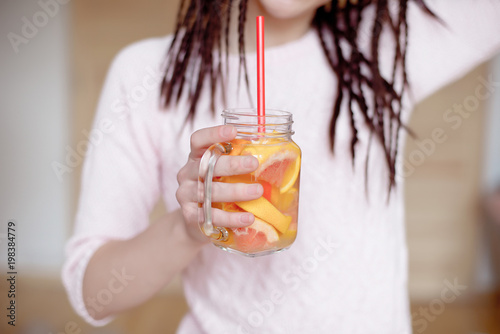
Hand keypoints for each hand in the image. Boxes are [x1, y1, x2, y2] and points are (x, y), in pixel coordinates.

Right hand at [176, 125, 262, 242]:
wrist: (195, 223)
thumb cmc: (215, 190)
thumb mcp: (221, 174)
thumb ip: (235, 163)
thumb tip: (270, 155)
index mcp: (196, 157)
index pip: (198, 140)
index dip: (213, 134)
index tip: (233, 131)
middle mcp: (187, 173)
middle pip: (207, 166)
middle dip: (232, 164)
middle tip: (254, 163)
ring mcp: (186, 195)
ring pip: (210, 192)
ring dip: (236, 191)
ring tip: (258, 191)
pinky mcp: (190, 216)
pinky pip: (212, 216)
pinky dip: (232, 218)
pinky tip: (248, 217)